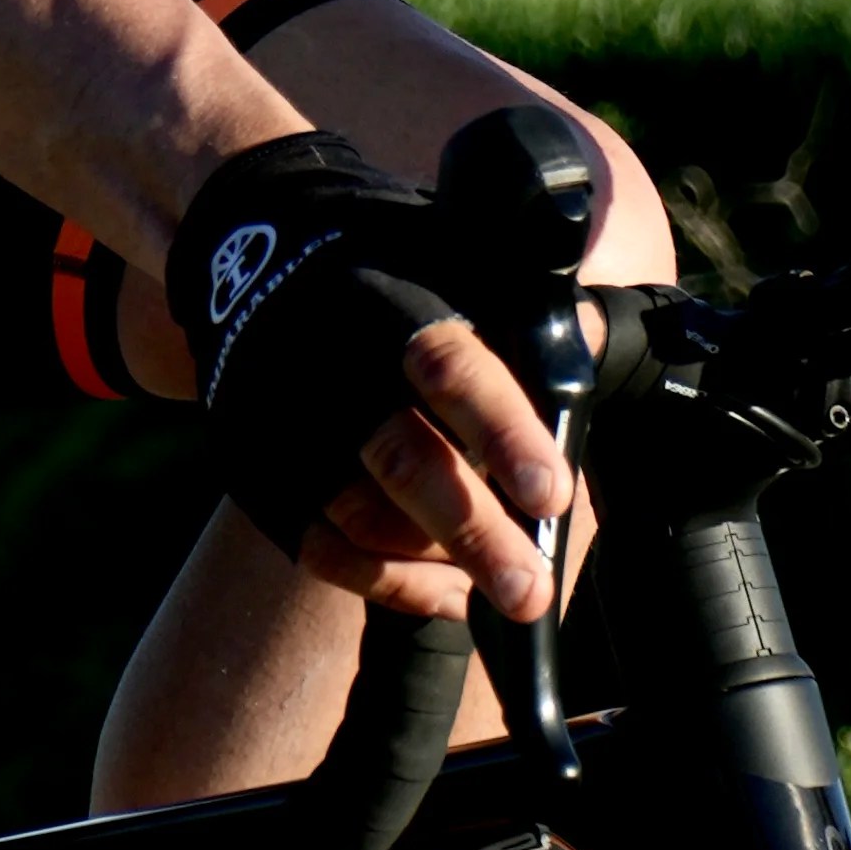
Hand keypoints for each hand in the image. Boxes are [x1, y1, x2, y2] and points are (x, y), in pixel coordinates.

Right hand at [168, 142, 571, 612]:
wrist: (252, 257)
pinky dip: (386, 582)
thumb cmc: (387, 270)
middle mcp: (332, 368)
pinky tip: (446, 592)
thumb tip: (598, 345)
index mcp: (392, 307)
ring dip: (439, 564)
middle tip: (532, 590)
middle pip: (404, 461)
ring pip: (361, 516)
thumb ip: (516, 311)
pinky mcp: (258, 470)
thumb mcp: (450, 258)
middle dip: (474, 534)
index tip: (552, 495)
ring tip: (506, 590)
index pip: (452, 371)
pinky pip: (320, 548)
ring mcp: (288, 426)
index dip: (503, 435)